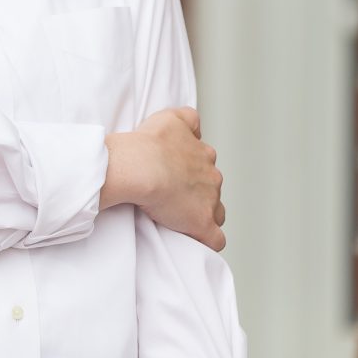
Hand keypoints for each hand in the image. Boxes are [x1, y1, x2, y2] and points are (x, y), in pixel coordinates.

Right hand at [101, 107, 225, 250]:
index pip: (206, 166)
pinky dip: (206, 240)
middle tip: (172, 194)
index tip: (174, 175)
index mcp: (204, 154)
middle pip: (212, 189)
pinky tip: (193, 238)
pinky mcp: (203, 224)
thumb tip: (196, 127)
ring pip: (215, 212)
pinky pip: (215, 239)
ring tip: (179, 216)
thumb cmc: (150, 143)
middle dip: (197, 193)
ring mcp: (210, 202)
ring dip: (202, 215)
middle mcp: (212, 176)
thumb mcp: (171, 117)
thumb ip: (188, 118)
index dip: (192, 172)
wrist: (141, 166)